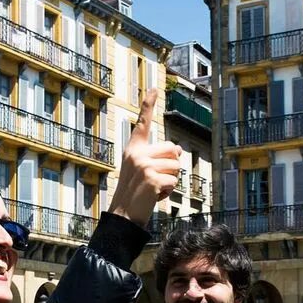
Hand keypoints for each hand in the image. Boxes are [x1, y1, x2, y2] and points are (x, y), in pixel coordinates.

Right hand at [108, 88, 181, 225]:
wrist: (123, 215)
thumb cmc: (135, 193)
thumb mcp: (144, 171)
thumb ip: (159, 158)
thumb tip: (179, 148)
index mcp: (133, 149)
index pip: (142, 123)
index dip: (148, 104)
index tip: (154, 88)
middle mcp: (137, 154)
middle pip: (173, 149)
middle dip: (172, 166)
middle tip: (157, 180)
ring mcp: (144, 166)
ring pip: (176, 166)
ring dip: (171, 181)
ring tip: (154, 189)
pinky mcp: (152, 179)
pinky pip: (174, 182)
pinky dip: (168, 192)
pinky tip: (154, 197)